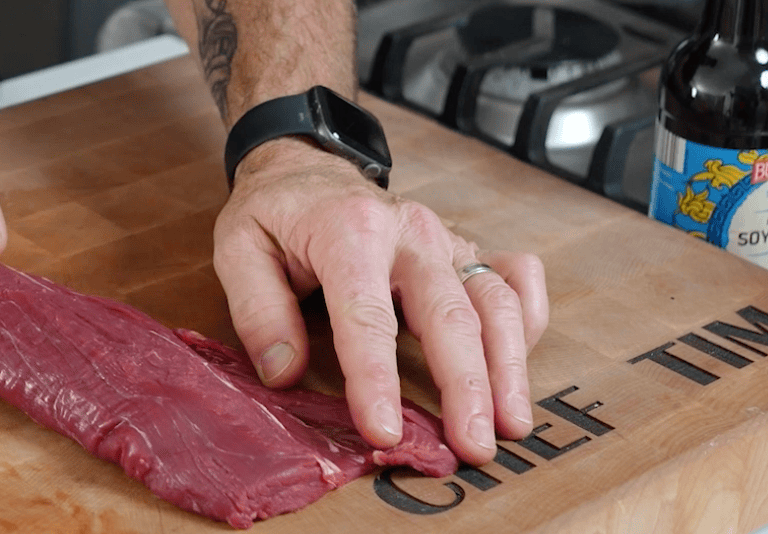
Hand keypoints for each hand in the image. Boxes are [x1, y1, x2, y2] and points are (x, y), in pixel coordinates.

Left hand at [214, 138, 549, 464]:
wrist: (306, 166)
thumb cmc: (274, 214)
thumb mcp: (239, 250)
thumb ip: (259, 311)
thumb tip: (285, 373)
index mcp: (350, 231)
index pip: (368, 316)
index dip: (377, 379)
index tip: (385, 433)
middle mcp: (410, 233)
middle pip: (450, 315)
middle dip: (466, 387)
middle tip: (473, 448)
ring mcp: (445, 241)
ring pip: (495, 302)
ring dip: (508, 366)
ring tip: (510, 425)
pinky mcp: (464, 250)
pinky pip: (515, 279)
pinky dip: (529, 320)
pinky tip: (521, 365)